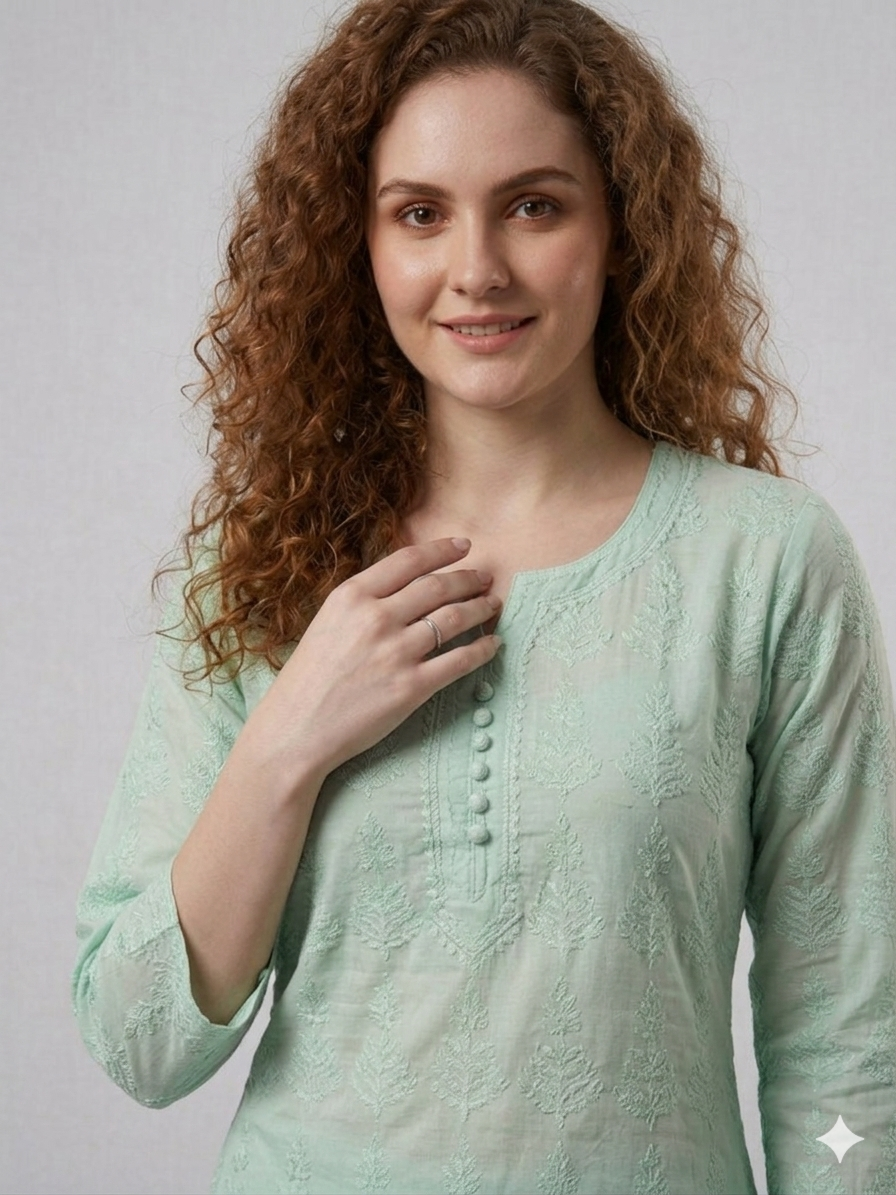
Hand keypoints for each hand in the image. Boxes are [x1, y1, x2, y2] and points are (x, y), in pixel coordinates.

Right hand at [244, 537, 501, 782]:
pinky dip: (482, 649)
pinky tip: (492, 644)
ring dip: (480, 607)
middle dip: (468, 578)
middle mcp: (376, 617)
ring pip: (454, 618)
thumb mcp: (328, 622)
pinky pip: (459, 661)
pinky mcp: (411, 687)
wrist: (295, 730)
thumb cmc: (309, 678)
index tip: (464, 546)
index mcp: (352, 596)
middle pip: (437, 586)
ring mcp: (396, 652)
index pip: (409, 561)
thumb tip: (407, 585)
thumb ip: (364, 601)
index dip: (442, 550)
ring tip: (492, 604)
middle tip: (485, 576)